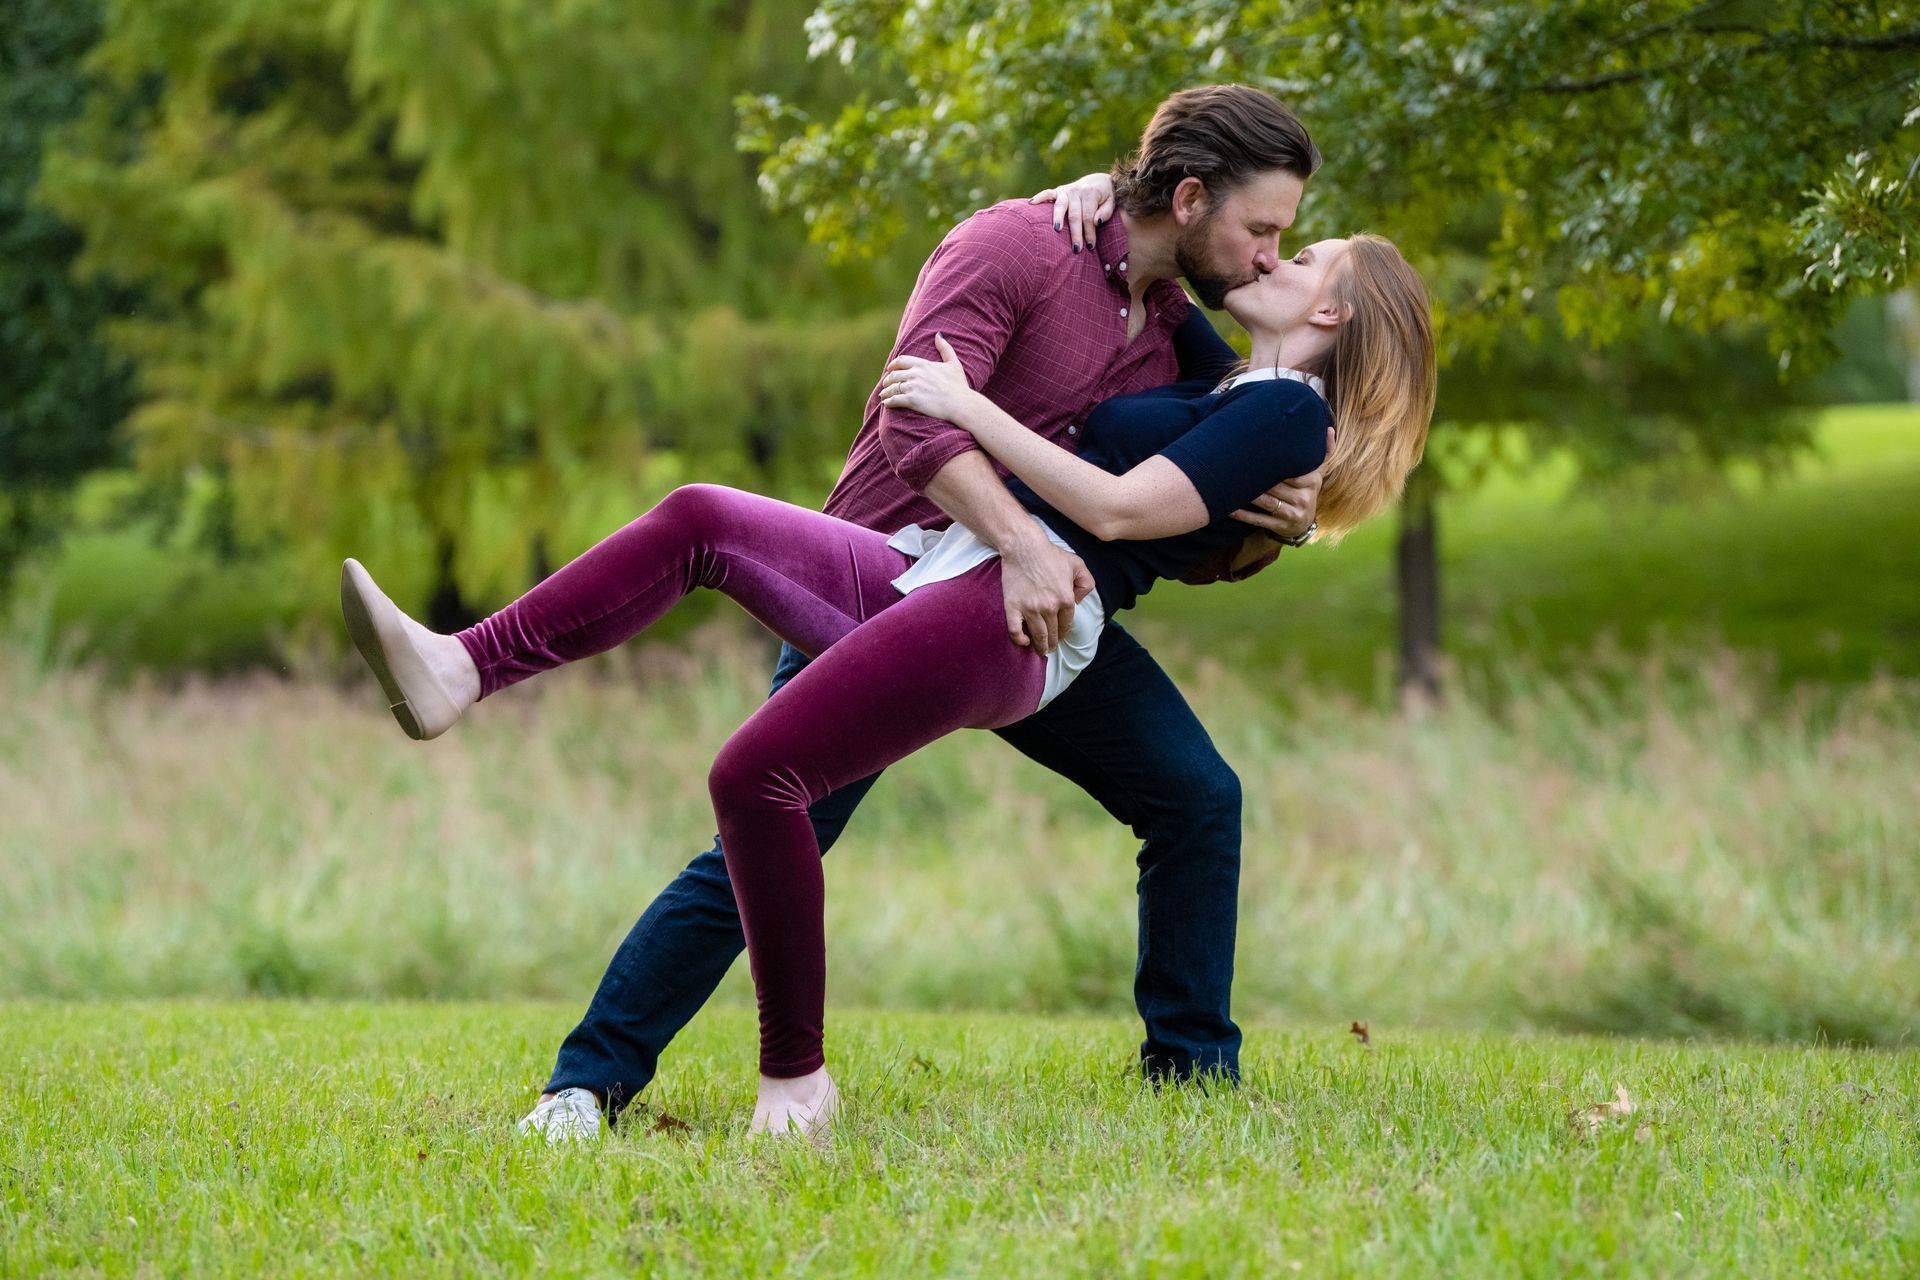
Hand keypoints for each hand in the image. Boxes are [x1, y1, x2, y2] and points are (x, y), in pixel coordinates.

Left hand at [880, 334, 976, 424]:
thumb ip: (945, 348)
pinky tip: (887, 404)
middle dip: (888, 380)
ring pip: (892, 387)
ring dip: (886, 392)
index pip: (901, 361)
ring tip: (883, 396)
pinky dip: (888, 402)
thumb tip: (939, 334)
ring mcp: (912, 387)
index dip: (893, 365)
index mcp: (923, 364)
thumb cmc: (959, 385)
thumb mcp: (954, 363)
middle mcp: (915, 374)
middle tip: (886, 384)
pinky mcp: (911, 400)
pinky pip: (894, 399)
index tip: (890, 369)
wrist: (960, 404)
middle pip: (894, 374)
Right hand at [999, 537, 1092, 654]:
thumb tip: (1078, 601)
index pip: (1067, 624)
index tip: (1060, 636)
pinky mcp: (1013, 607)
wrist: (1023, 546)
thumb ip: (1086, 583)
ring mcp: (1030, 609)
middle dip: (1053, 643)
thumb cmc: (1050, 554)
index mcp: (1066, 599)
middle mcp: (1049, 607)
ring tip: (1040, 650)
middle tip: (1050, 648)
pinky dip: (1020, 640)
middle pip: (1053, 633)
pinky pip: (1015, 631)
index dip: (1064, 633)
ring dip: (1040, 646)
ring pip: (1038, 636)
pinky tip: (1024, 642)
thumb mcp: (1078, 564)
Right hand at [1029, 172, 1115, 254]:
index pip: (1088, 216)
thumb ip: (1106, 212)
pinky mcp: (1057, 190)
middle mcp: (1077, 191)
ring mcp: (1066, 190)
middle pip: (1074, 215)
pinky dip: (1039, 197)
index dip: (1089, 232)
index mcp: (1091, 193)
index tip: (1090, 246)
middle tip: (1076, 248)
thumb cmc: (1105, 196)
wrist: (1098, 180)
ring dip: (1058, 218)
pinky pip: (1047, 193)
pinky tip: (1031, 204)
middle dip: (1075, 232)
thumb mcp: (1112, 201)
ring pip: (1060, 206)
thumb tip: (1096, 222)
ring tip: (1057, 230)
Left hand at [1229, 426, 1332, 541]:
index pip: (1293, 471)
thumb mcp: (1317, 472)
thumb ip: (1323, 452)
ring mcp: (1292, 514)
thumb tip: (1329, 429)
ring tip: (1231, 484)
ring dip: (1248, 495)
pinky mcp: (1280, 526)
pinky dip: (1244, 515)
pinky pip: (1259, 520)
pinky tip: (1230, 509)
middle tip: (1237, 467)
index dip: (1274, 464)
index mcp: (1312, 481)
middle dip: (1257, 478)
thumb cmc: (1305, 490)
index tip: (1256, 453)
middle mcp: (1304, 498)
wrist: (1303, 522)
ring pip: (1267, 502)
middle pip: (1276, 486)